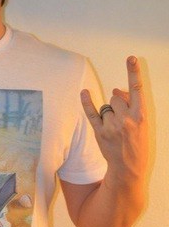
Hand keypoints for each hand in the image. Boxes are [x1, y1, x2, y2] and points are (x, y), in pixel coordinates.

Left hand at [80, 56, 147, 182]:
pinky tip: (84, 92)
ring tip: (116, 129)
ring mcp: (111, 126)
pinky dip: (86, 102)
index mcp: (141, 117)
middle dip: (118, 104)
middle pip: (116, 97)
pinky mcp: (99, 131)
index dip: (134, 72)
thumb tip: (115, 89)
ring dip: (109, 112)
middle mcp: (126, 120)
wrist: (129, 168)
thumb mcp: (142, 124)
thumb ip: (131, 104)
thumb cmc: (137, 143)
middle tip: (123, 120)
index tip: (131, 58)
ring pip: (106, 106)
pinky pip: (91, 112)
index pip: (138, 90)